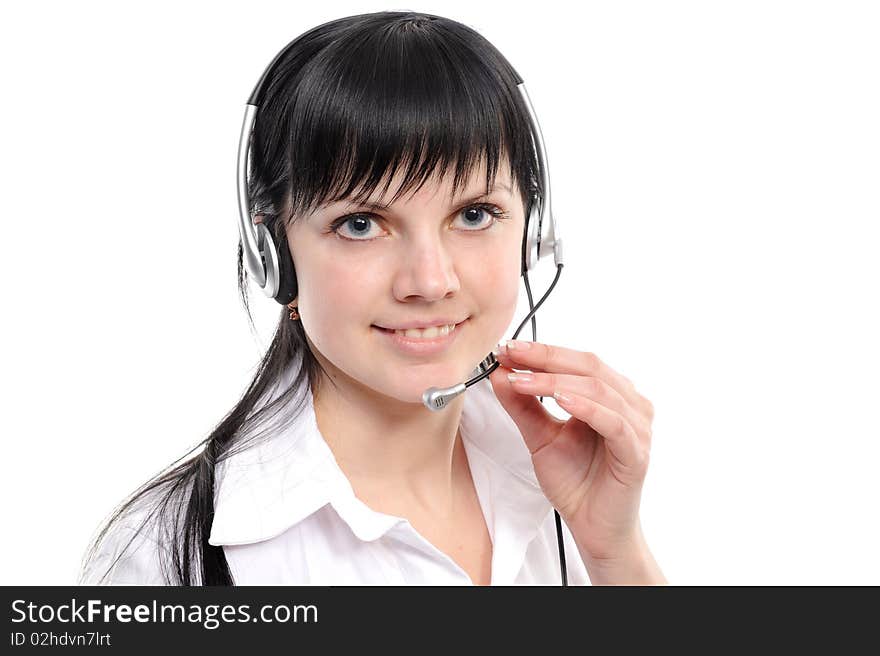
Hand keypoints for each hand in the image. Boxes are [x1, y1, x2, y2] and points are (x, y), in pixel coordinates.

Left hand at [488, 339, 654, 562]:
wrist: (593, 528)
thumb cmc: (575, 481)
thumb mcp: (539, 436)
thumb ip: (522, 404)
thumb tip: (500, 372)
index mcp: (609, 394)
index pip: (575, 360)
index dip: (541, 351)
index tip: (506, 348)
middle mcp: (628, 403)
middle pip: (588, 365)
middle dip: (545, 358)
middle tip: (512, 355)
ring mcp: (637, 426)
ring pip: (598, 388)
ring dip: (556, 380)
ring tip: (522, 379)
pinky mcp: (636, 452)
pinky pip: (613, 422)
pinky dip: (586, 407)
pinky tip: (560, 400)